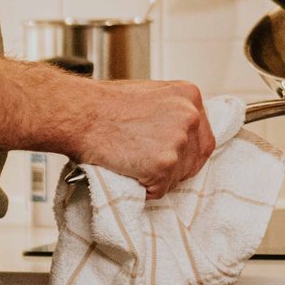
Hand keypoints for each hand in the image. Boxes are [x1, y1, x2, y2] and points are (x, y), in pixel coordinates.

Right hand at [61, 79, 215, 199]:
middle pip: (194, 159)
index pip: (203, 136)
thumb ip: (170, 112)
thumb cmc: (104, 105)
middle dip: (174, 168)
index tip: (172, 158)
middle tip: (147, 164)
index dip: (187, 152)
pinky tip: (128, 170)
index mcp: (188, 96)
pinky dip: (144, 189)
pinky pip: (159, 190)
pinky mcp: (163, 166)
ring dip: (157, 178)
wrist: (81, 114)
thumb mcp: (149, 95)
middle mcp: (189, 117)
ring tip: (131, 162)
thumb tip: (177, 133)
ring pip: (177, 177)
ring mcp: (178, 142)